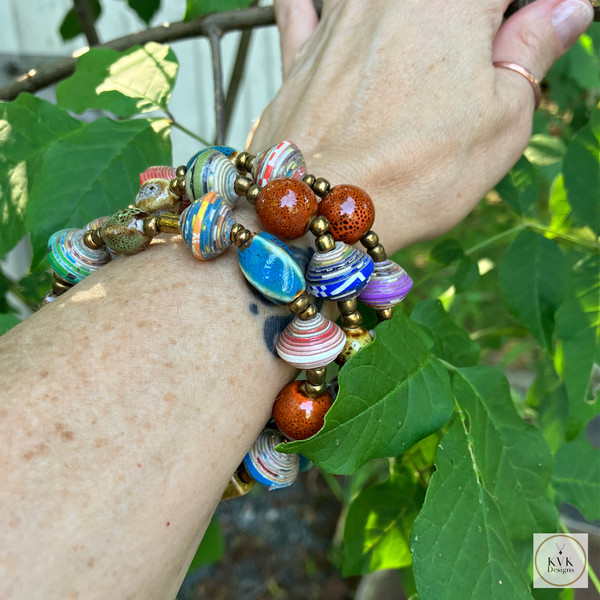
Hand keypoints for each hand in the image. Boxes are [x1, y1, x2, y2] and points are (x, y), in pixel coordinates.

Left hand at [249, 0, 592, 248]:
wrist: (323, 212)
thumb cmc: (419, 173)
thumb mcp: (503, 119)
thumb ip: (535, 48)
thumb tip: (567, 7)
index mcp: (451, 0)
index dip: (520, 17)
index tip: (521, 40)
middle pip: (443, 2)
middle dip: (467, 25)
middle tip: (475, 61)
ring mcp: (335, 19)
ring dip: (403, 21)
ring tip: (417, 69)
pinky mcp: (298, 56)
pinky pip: (302, 9)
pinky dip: (316, 6)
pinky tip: (326, 11)